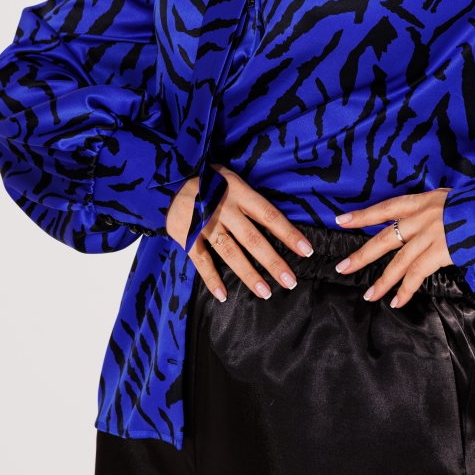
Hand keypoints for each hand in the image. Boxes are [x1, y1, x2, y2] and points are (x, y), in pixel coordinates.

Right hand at [165, 165, 313, 301]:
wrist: (168, 179)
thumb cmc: (209, 180)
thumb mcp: (232, 180)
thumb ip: (250, 200)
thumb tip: (276, 224)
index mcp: (239, 193)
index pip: (270, 216)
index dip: (289, 234)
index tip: (306, 251)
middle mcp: (224, 209)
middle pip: (253, 239)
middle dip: (273, 262)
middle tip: (290, 282)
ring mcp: (204, 223)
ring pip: (230, 253)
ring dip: (248, 274)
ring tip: (265, 293)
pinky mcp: (186, 235)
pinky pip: (201, 260)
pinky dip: (211, 279)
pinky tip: (223, 295)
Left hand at [332, 190, 452, 307]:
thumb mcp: (452, 198)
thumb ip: (434, 210)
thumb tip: (423, 219)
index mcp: (422, 201)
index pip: (385, 208)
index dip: (362, 215)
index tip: (341, 220)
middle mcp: (422, 217)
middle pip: (384, 238)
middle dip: (362, 255)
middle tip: (343, 267)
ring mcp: (430, 235)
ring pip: (398, 261)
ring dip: (382, 280)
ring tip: (368, 294)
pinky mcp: (441, 251)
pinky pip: (417, 274)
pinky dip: (405, 289)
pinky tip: (396, 300)